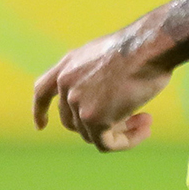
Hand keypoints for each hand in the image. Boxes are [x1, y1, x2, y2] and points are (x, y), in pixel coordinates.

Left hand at [31, 23, 172, 152]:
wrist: (149, 46)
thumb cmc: (139, 47)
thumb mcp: (106, 56)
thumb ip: (94, 77)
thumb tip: (102, 102)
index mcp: (68, 64)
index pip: (42, 91)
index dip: (40, 110)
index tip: (40, 126)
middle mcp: (66, 83)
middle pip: (73, 121)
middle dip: (101, 125)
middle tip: (132, 119)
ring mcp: (77, 102)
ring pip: (93, 134)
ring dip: (120, 131)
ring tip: (146, 119)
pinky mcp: (94, 119)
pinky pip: (106, 143)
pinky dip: (126, 141)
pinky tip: (145, 128)